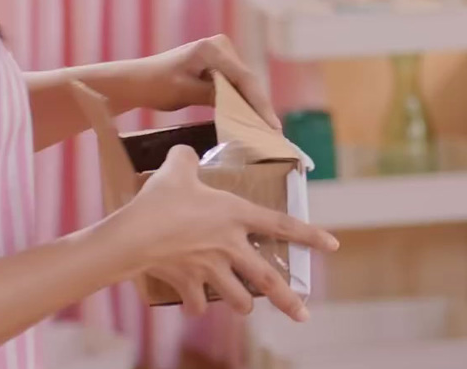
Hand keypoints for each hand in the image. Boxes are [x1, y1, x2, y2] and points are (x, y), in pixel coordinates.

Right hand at [114, 145, 337, 318]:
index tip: (332, 246)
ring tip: (244, 305)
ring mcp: (210, 269)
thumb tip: (184, 152)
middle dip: (288, 300)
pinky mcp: (188, 284)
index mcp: (236, 215)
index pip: (283, 224)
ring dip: (242, 303)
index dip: (310, 235)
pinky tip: (194, 306)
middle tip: (303, 315)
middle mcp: (230, 246)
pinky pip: (197, 303)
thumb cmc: (160, 200)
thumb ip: (186, 159)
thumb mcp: (177, 169)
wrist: (134, 235)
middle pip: (267, 279)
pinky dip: (197, 307)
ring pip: (238, 298)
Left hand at [121, 35, 281, 127]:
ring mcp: (221, 53)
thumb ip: (213, 95)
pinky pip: (236, 84)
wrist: (137, 81)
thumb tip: (241, 106)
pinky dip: (243, 100)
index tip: (271, 125)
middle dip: (260, 105)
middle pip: (248, 79)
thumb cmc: (155, 85)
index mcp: (212, 49)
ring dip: (254, 104)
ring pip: (244, 83)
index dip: (259, 103)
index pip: (243, 78)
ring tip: (268, 128)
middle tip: (274, 132)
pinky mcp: (219, 64)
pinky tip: (253, 118)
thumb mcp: (185, 92)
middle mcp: (221, 45)